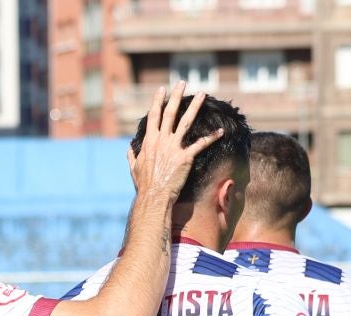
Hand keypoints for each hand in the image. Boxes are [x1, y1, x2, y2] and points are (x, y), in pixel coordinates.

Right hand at [127, 82, 222, 202]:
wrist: (153, 197)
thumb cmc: (143, 185)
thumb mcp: (133, 168)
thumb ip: (132, 154)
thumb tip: (130, 147)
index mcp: (149, 141)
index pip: (153, 116)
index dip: (157, 101)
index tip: (162, 89)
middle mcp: (161, 140)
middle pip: (170, 113)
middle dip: (176, 96)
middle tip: (182, 82)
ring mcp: (173, 148)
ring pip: (186, 122)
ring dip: (194, 106)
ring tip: (202, 94)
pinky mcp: (185, 157)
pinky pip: (200, 144)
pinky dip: (211, 137)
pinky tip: (220, 131)